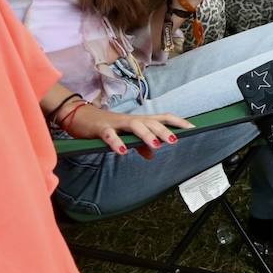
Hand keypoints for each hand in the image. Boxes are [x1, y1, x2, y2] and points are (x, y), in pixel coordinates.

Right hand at [63, 103, 192, 157]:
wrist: (80, 117)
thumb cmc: (107, 126)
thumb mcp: (126, 137)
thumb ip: (140, 146)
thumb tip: (152, 155)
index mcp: (140, 121)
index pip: (163, 118)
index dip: (178, 122)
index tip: (193, 127)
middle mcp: (131, 120)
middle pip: (151, 122)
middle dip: (164, 130)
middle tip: (175, 140)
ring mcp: (116, 123)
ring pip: (135, 125)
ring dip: (146, 134)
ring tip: (156, 144)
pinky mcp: (101, 129)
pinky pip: (110, 135)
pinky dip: (117, 142)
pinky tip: (123, 151)